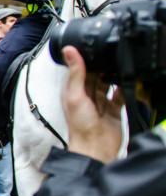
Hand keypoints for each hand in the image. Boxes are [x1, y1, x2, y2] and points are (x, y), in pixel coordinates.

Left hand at [61, 46, 124, 162]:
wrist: (96, 147)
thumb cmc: (80, 125)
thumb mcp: (75, 94)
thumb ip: (75, 72)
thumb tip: (69, 50)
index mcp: (72, 90)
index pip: (77, 69)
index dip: (84, 59)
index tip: (93, 48)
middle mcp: (85, 95)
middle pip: (94, 75)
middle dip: (101, 67)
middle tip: (109, 57)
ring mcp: (100, 102)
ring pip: (107, 83)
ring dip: (112, 77)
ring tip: (118, 68)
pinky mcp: (113, 108)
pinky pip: (120, 94)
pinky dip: (124, 88)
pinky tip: (126, 82)